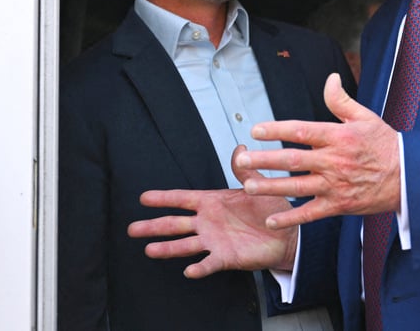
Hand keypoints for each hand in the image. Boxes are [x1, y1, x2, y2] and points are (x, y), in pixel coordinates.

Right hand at [126, 145, 297, 277]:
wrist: (286, 234)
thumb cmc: (270, 209)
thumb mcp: (256, 186)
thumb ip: (244, 170)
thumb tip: (240, 149)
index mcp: (212, 203)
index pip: (183, 199)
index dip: (164, 198)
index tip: (144, 198)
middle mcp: (208, 222)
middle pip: (175, 224)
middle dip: (154, 226)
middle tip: (133, 228)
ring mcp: (214, 241)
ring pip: (185, 245)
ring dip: (167, 248)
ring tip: (150, 249)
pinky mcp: (225, 258)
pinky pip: (209, 263)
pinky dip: (199, 268)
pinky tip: (189, 270)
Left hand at [234, 72, 401, 228]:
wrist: (408, 176)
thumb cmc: (385, 145)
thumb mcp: (366, 117)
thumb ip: (341, 101)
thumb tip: (330, 79)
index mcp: (339, 137)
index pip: (301, 130)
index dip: (276, 130)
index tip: (256, 130)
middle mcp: (334, 161)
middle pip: (293, 160)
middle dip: (264, 159)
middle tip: (242, 159)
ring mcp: (335, 185)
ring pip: (297, 186)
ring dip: (270, 186)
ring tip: (248, 184)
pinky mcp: (339, 205)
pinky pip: (310, 213)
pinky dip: (290, 217)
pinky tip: (272, 219)